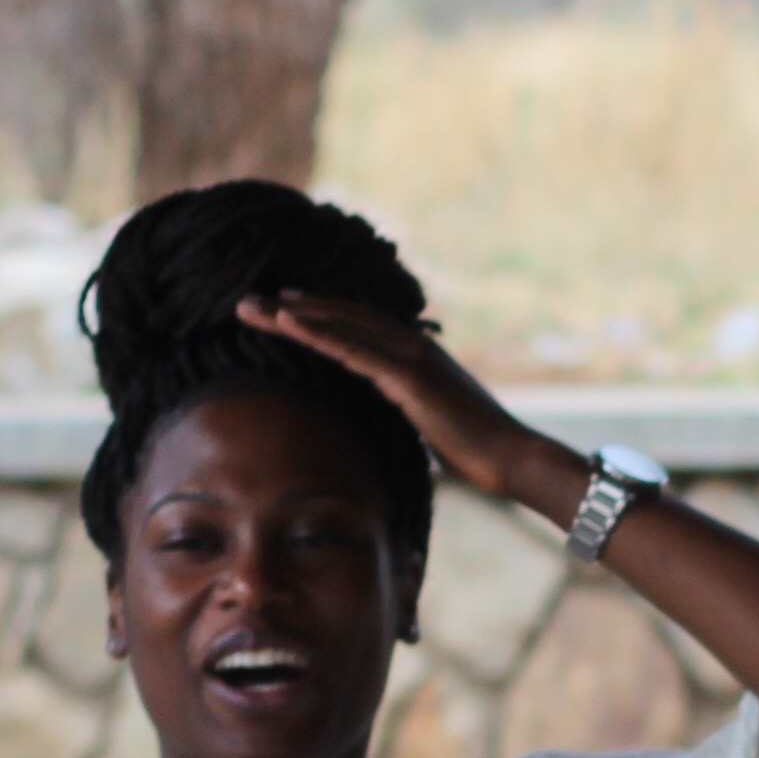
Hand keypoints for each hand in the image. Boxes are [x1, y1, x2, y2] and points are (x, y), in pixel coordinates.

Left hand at [237, 291, 571, 509]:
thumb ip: (406, 412)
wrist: (509, 456)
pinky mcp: (407, 375)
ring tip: (252, 307)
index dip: (318, 314)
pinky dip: (318, 331)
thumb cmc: (476, 449)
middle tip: (249, 301)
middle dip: (293, 308)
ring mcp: (409, 356)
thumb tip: (393, 422)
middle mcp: (410, 345)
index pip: (357, 326)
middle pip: (341, 316)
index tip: (281, 308)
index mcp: (414, 355)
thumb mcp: (430, 425)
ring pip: (340, 325)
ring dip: (293, 314)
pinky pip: (353, 348)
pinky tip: (287, 322)